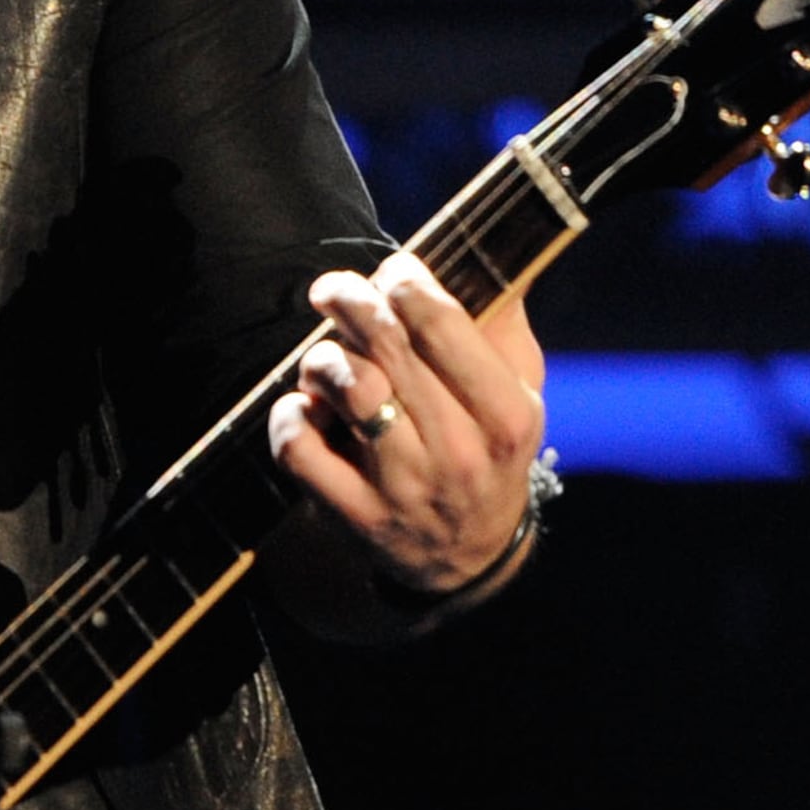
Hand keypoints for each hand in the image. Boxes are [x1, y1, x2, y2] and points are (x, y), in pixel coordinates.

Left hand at [267, 252, 547, 597]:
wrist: (471, 557)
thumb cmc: (489, 451)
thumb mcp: (520, 392)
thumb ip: (503, 325)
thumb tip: (487, 253)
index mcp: (506, 416)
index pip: (441, 323)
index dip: (403, 281)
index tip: (391, 272)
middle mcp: (460, 453)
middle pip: (385, 345)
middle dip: (350, 301)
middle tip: (333, 291)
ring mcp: (406, 489)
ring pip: (344, 387)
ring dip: (323, 358)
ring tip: (328, 359)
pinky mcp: (356, 516)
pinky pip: (299, 447)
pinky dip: (290, 416)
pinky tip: (307, 409)